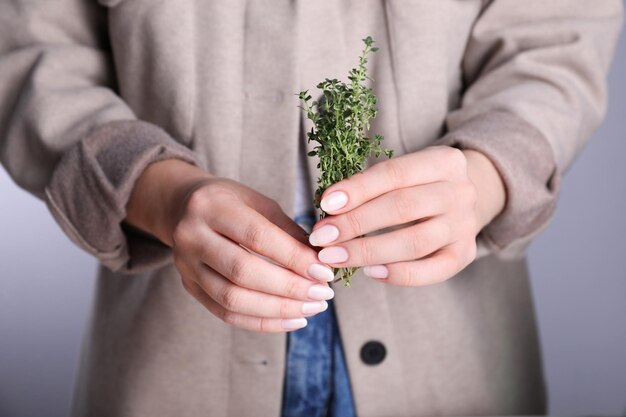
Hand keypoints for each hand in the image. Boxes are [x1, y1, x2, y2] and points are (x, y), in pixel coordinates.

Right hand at [125, 159, 335, 331]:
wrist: (183, 207)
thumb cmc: (231, 202)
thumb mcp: (260, 203)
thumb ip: (288, 231)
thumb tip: (321, 263)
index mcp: (212, 206)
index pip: (257, 236)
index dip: (293, 257)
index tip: (324, 272)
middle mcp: (192, 236)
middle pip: (242, 271)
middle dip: (289, 287)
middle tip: (323, 294)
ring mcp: (185, 265)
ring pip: (233, 299)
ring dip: (278, 309)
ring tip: (312, 308)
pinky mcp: (189, 287)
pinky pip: (226, 314)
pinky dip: (262, 322)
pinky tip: (292, 319)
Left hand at [308, 146, 505, 285]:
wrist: (462, 199)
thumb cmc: (419, 184)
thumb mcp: (403, 171)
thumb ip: (372, 185)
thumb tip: (329, 208)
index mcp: (444, 161)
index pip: (395, 174)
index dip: (358, 190)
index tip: (326, 204)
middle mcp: (460, 192)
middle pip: (403, 208)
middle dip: (356, 223)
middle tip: (322, 236)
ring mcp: (465, 225)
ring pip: (414, 242)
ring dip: (369, 251)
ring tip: (335, 257)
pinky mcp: (465, 254)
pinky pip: (432, 271)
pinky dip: (399, 275)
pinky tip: (370, 273)